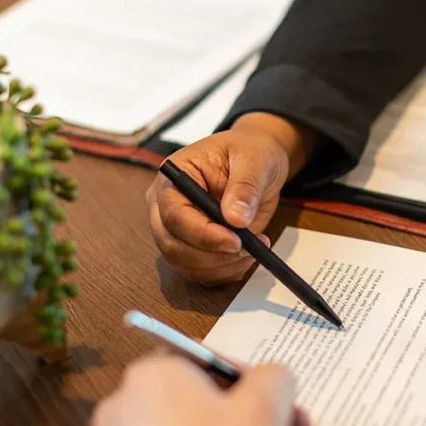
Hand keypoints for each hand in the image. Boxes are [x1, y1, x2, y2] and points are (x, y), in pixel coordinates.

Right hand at [147, 113, 315, 284]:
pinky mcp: (193, 247)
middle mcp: (167, 207)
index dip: (204, 234)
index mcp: (174, 178)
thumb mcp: (254, 160)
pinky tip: (248, 257)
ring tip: (256, 247)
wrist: (257, 164)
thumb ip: (245, 187)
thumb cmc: (250, 153)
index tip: (236, 241)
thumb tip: (236, 218)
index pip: (174, 215)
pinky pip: (201, 273)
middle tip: (250, 248)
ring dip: (222, 266)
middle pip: (173, 246)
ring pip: (186, 265)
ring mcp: (178, 230)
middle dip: (213, 256)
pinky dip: (226, 272)